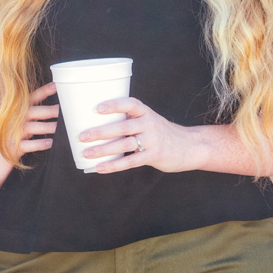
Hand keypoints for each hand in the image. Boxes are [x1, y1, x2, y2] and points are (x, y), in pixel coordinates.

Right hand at [0, 80, 58, 188]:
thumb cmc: (13, 142)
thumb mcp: (23, 127)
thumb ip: (36, 118)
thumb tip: (59, 111)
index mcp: (18, 113)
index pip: (31, 99)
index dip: (43, 91)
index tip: (56, 86)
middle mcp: (14, 121)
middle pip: (32, 111)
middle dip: (49, 110)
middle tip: (64, 109)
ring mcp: (12, 135)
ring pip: (30, 127)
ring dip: (46, 127)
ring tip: (61, 128)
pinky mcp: (11, 149)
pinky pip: (25, 145)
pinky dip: (38, 144)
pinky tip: (49, 143)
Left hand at [79, 96, 199, 174]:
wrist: (190, 146)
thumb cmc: (161, 133)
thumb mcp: (149, 120)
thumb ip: (129, 122)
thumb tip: (97, 127)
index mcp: (146, 113)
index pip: (130, 104)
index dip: (114, 105)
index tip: (96, 109)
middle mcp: (149, 124)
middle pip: (121, 127)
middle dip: (100, 132)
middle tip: (81, 136)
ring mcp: (152, 141)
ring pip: (123, 145)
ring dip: (103, 150)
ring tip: (86, 153)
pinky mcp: (154, 156)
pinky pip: (130, 162)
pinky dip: (114, 165)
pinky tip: (100, 168)